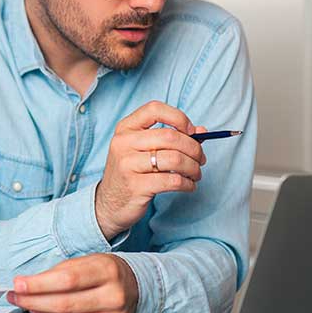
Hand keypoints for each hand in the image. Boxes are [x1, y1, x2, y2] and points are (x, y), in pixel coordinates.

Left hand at [7, 253, 139, 312]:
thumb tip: (27, 285)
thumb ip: (58, 272)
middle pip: (65, 305)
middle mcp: (115, 296)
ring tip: (32, 308)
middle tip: (18, 297)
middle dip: (33, 302)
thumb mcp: (86, 261)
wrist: (135, 287)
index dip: (38, 285)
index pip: (67, 280)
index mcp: (108, 270)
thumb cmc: (104, 273)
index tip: (19, 285)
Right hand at [94, 101, 206, 239]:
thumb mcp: (144, 149)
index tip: (192, 130)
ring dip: (193, 167)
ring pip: (175, 159)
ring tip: (196, 174)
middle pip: (170, 136)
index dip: (178, 117)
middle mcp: (124, 143)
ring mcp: (128, 165)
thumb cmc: (132, 172)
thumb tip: (202, 131)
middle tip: (201, 159)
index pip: (154, 109)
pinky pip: (173, 180)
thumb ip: (171, 137)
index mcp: (125, 128)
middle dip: (194, 148)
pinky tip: (189, 185)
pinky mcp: (136, 186)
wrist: (109, 203)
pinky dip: (188, 183)